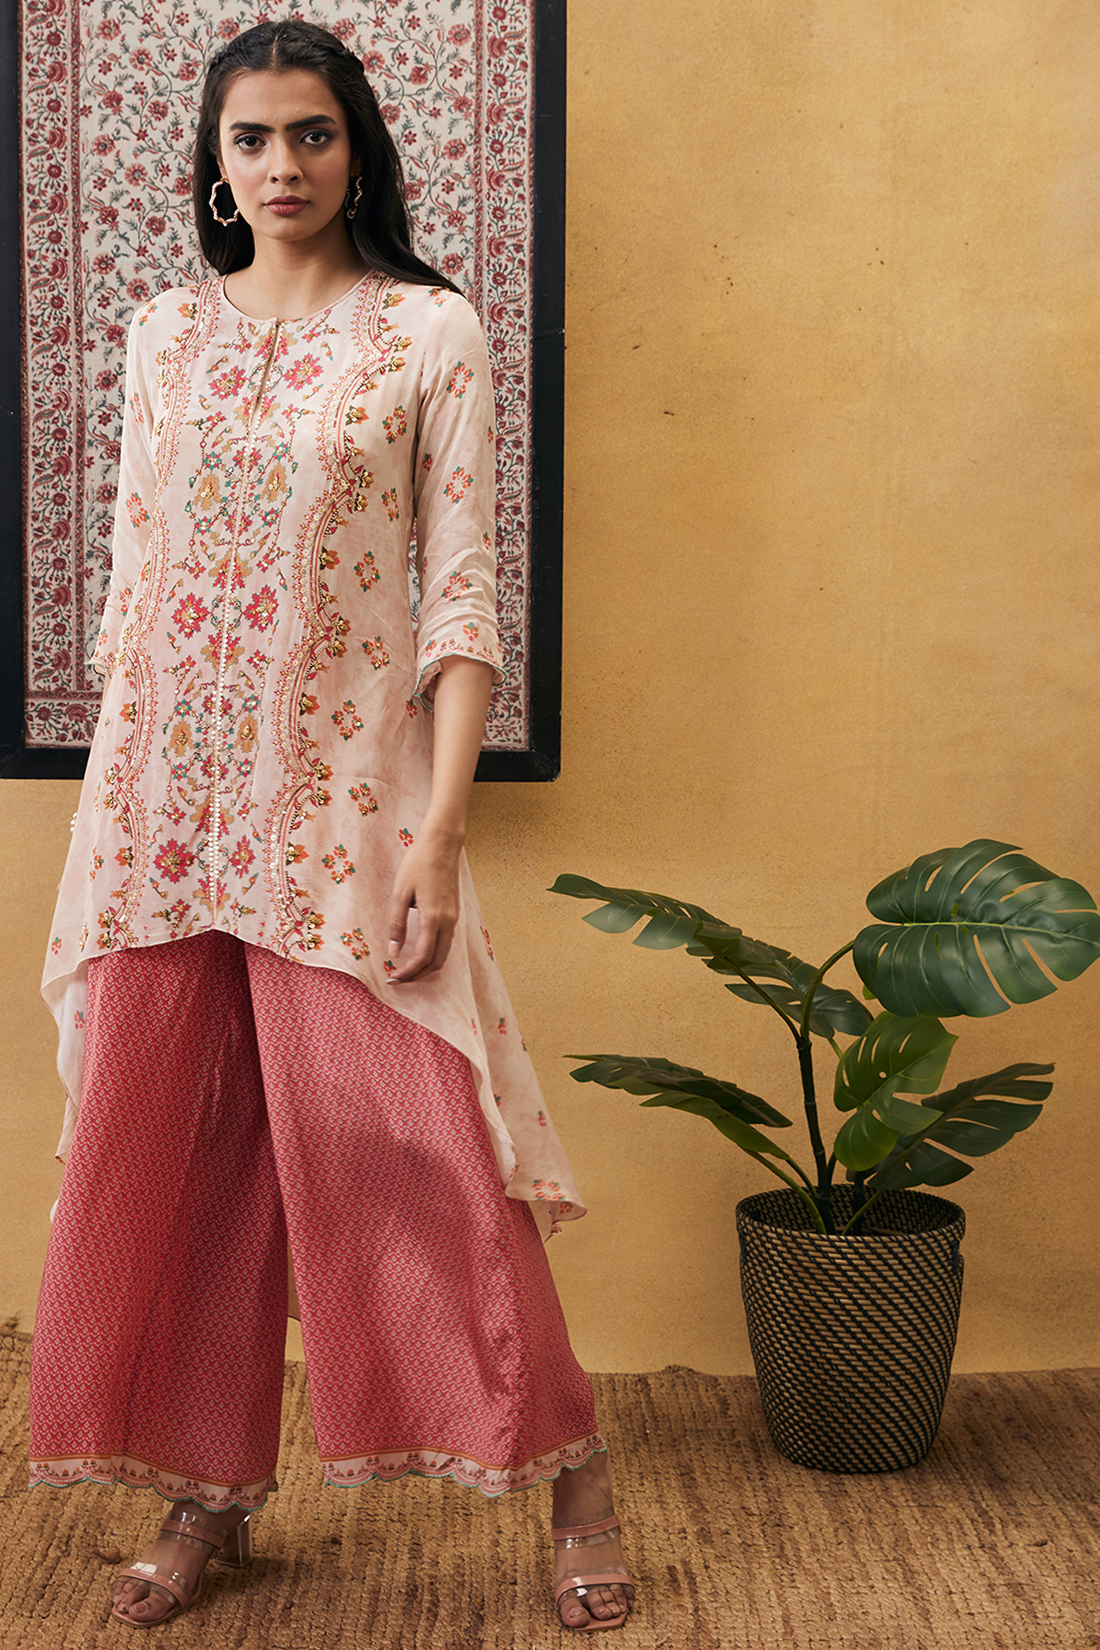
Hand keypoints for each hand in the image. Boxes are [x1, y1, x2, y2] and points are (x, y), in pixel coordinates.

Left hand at [386, 826, 462, 982]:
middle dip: (418, 975)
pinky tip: (418, 952)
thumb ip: (397, 924)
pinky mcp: (454, 913)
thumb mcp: (400, 893)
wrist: (442, 844)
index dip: (408, 972)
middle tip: (398, 979)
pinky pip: (445, 942)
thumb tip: (393, 952)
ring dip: (426, 966)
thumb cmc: (418, 864)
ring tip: (406, 969)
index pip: (423, 957)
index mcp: (434, 918)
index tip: (393, 978)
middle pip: (437, 962)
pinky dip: (433, 954)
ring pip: (444, 954)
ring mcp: (454, 918)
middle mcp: (448, 922)